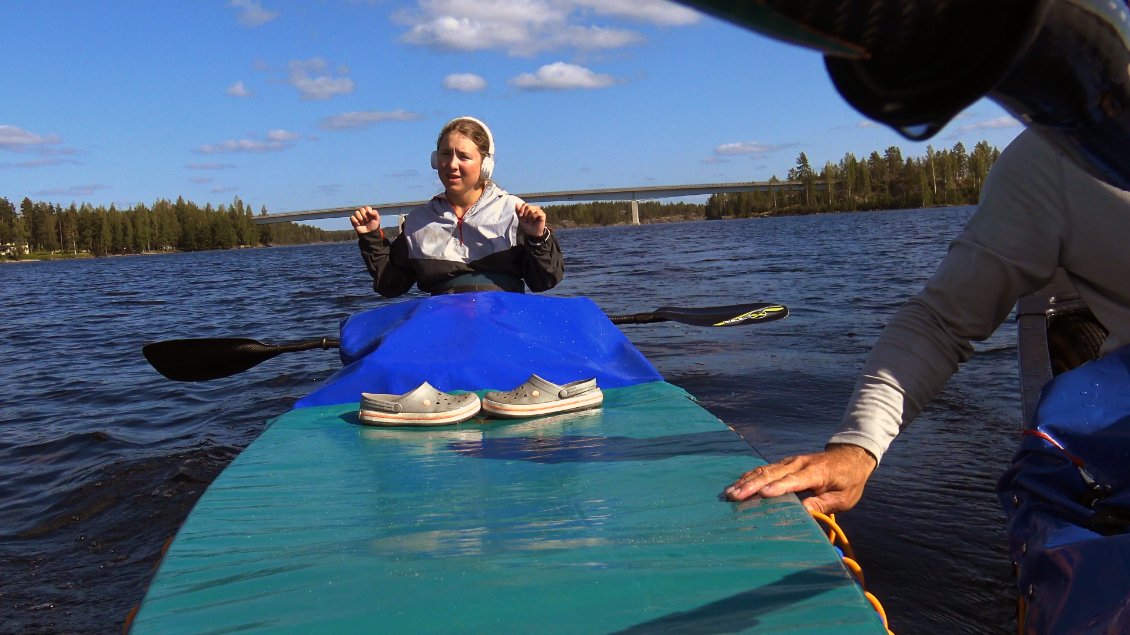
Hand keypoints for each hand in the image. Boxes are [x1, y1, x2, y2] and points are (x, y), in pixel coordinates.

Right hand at [351, 206, 381, 234]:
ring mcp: (357, 216)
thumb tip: (368, 211)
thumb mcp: (377, 219)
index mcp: (368, 211)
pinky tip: (358, 224)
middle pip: (361, 209)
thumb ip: (375, 213)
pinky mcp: (353, 220)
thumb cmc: (373, 226)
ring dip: (360, 219)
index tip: (371, 218)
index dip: (369, 213)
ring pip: (356, 212)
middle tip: (367, 221)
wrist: (369, 233)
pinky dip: (355, 221)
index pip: (367, 207)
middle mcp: (362, 212)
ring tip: (363, 223)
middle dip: (365, 216)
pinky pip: (352, 217)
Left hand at [515, 202, 545, 237]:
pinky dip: (533, 217)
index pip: (525, 204)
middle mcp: (534, 208)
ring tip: (530, 221)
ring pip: (532, 210)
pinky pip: (537, 212)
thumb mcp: (521, 218)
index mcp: (529, 208)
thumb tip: (516, 204)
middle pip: (528, 207)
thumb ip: (518, 211)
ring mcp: (539, 211)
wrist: (533, 232)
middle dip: (525, 214)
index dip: (521, 209)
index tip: (520, 215)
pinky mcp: (542, 214)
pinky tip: (533, 220)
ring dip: (529, 217)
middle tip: (526, 220)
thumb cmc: (527, 225)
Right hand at [722, 444, 876, 514]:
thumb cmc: (848, 481)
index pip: (794, 480)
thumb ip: (822, 504)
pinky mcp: (785, 463)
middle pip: (773, 474)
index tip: (762, 495)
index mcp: (817, 472)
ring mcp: (791, 461)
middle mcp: (799, 463)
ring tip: (730, 492)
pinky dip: (750, 476)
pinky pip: (765, 468)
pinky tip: (738, 483)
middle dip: (752, 485)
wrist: (851, 456)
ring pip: (765, 469)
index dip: (778, 488)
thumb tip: (802, 513)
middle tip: (734, 496)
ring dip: (746, 481)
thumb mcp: (843, 498)